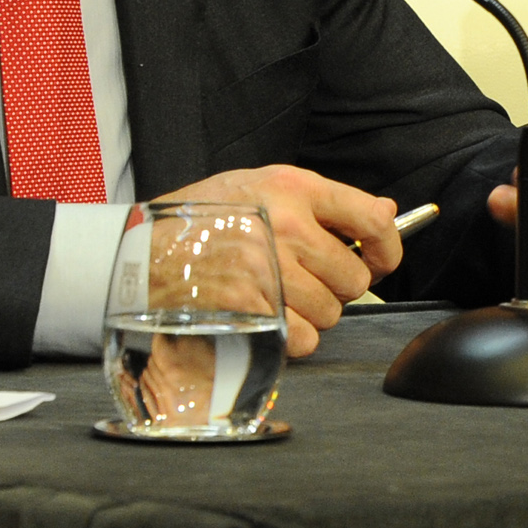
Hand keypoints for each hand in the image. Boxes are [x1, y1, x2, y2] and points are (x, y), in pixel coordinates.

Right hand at [163, 163, 398, 357]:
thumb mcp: (263, 187)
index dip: (386, 249)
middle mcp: (288, 228)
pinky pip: (302, 339)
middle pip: (354, 279)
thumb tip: (386, 215)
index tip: (379, 261)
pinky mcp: (250, 308)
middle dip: (337, 288)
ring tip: (279, 297)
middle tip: (307, 281)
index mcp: (294, 189)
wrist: (140, 250)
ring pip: (331, 313)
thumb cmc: (204, 217)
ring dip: (313, 316)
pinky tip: (267, 319)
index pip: (372, 220)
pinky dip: (292, 340)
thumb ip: (324, 202)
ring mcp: (269, 270)